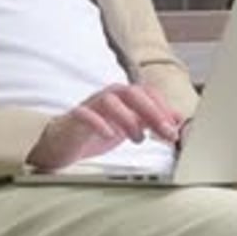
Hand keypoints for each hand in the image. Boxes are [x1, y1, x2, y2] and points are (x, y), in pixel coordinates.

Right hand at [27, 83, 183, 170]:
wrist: (61, 143)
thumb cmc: (96, 132)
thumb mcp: (128, 127)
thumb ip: (149, 121)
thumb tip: (176, 119)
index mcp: (122, 97)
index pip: (146, 92)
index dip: (163, 107)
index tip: (175, 125)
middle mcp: (108, 97)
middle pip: (132, 93)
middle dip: (152, 111)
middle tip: (165, 132)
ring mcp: (90, 106)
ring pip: (110, 100)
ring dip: (128, 118)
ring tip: (138, 138)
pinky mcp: (74, 119)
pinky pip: (86, 114)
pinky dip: (99, 123)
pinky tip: (110, 135)